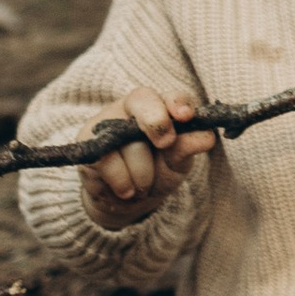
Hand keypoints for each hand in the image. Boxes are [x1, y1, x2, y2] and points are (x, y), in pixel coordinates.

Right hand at [81, 87, 217, 228]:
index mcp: (161, 106)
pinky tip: (126, 190)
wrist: (126, 198)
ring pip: (132, 146)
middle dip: (156, 122)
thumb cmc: (157, 170)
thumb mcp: (177, 162)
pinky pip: (110, 163)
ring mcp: (106, 121)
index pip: (171, 96)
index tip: (186, 116)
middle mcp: (131, 107)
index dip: (178, 103)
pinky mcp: (86, 142)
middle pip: (143, 102)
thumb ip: (188, 147)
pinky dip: (124, 184)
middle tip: (165, 144)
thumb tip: (208, 137)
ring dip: (144, 175)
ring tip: (142, 184)